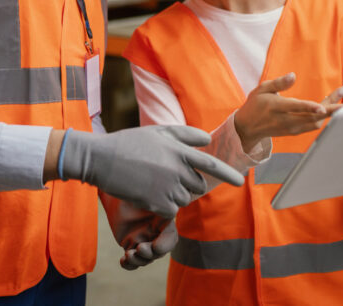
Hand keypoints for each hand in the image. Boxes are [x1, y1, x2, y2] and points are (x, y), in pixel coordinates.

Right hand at [61, 126, 244, 217]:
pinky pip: (171, 210)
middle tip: (166, 176)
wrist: (102, 159)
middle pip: (198, 185)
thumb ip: (185, 135)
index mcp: (179, 151)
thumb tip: (208, 140)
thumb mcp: (157, 132)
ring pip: (185, 199)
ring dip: (174, 195)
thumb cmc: (129, 143)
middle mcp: (178, 169)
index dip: (228, 174)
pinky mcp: (158, 202)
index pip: (211, 164)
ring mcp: (168, 187)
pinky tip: (148, 194)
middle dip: (188, 184)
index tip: (240, 181)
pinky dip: (163, 206)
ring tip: (153, 182)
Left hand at [100, 193, 176, 269]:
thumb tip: (166, 205)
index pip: (170, 238)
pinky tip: (123, 261)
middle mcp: (156, 233)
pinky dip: (129, 264)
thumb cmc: (131, 193)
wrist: (114, 196)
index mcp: (164, 222)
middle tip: (139, 248)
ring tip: (128, 254)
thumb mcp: (144, 196)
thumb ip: (156, 202)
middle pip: (159, 252)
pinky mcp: (131, 245)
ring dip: (139, 260)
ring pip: (146, 259)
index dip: (165, 245)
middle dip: (150, 254)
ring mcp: (144, 240)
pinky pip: (133, 261)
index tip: (155, 246)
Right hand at [234, 74, 342, 151]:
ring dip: (329, 113)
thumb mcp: (261, 89)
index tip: (323, 106)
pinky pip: (313, 126)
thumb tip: (293, 75)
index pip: (296, 108)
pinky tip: (331, 107)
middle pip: (311, 116)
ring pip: (315, 123)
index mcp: (276, 108)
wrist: (247, 128)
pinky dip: (324, 117)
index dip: (310, 107)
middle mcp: (285, 120)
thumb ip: (278, 82)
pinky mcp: (295, 132)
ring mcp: (291, 128)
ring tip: (340, 99)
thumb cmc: (255, 105)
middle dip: (329, 108)